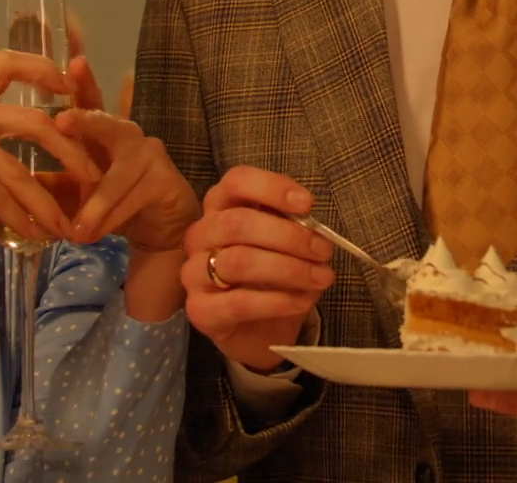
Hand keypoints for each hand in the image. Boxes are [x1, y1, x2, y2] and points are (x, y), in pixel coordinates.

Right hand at [0, 49, 101, 239]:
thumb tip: (4, 143)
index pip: (7, 62)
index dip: (42, 67)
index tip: (67, 84)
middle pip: (37, 123)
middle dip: (70, 151)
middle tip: (91, 175)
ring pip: (23, 173)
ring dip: (48, 204)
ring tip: (66, 226)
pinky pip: (3, 197)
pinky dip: (22, 218)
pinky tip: (35, 234)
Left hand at [50, 57, 197, 252]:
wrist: (158, 231)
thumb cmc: (112, 205)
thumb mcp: (73, 194)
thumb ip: (48, 183)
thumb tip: (6, 178)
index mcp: (102, 132)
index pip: (90, 101)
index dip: (83, 81)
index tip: (73, 60)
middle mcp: (127, 134)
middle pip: (107, 123)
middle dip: (84, 121)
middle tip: (61, 122)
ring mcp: (149, 153)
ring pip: (114, 176)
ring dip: (93, 204)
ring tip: (75, 231)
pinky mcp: (164, 179)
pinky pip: (131, 198)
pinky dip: (109, 219)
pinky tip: (93, 235)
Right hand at [181, 166, 334, 370]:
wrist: (261, 332)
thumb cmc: (274, 280)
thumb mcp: (287, 246)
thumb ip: (293, 226)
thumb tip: (310, 223)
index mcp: (220, 208)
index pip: (237, 182)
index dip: (272, 188)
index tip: (307, 204)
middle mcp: (200, 235)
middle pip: (237, 222)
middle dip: (289, 236)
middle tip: (323, 251)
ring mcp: (193, 274)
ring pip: (239, 261)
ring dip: (289, 268)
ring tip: (321, 278)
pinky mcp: (199, 311)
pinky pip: (240, 302)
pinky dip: (278, 301)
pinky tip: (301, 302)